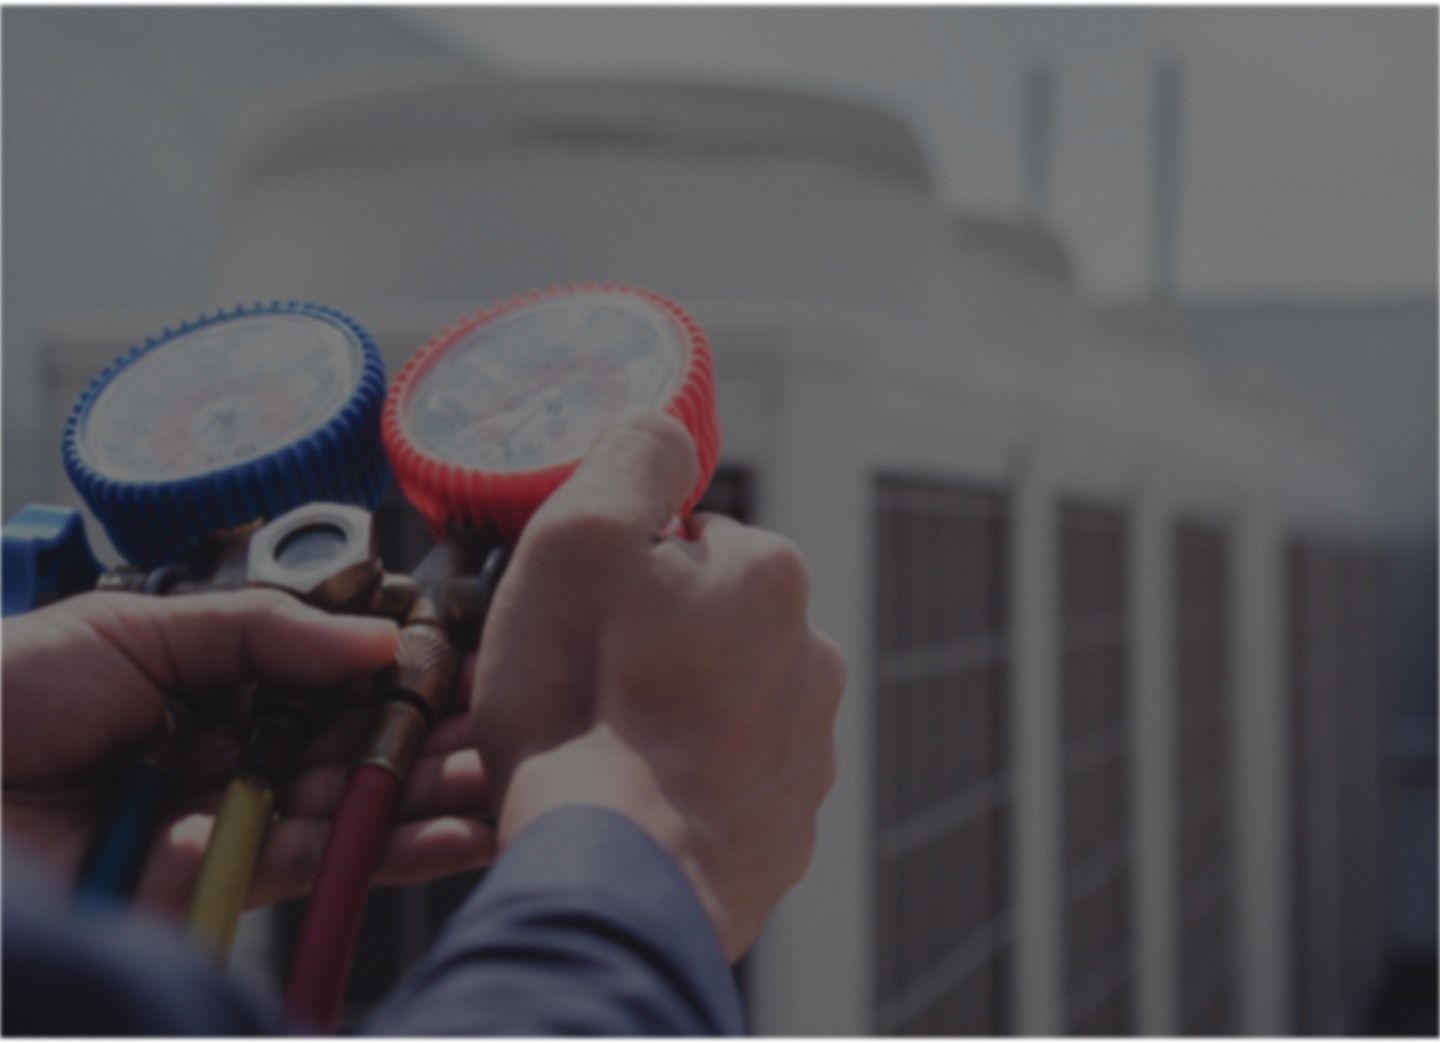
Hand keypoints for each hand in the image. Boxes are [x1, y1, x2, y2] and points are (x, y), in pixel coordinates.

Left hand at [2, 588, 495, 917]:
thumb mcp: (133, 627)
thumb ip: (261, 631)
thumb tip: (378, 640)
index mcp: (208, 677)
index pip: (328, 671)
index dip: (399, 669)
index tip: (469, 661)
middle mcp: (228, 747)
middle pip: (350, 739)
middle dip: (434, 734)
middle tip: (515, 724)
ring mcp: (225, 818)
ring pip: (348, 803)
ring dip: (434, 794)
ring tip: (511, 780)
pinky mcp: (212, 883)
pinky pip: (317, 860)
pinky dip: (389, 849)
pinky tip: (459, 833)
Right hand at [470, 413, 845, 960]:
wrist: (615, 877)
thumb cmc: (586, 703)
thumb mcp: (580, 537)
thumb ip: (634, 457)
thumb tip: (669, 430)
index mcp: (771, 576)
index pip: (688, 542)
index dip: (620, 574)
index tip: (581, 619)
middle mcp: (813, 658)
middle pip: (709, 624)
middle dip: (652, 643)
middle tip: (583, 687)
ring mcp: (806, 754)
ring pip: (721, 705)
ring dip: (671, 715)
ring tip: (603, 753)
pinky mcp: (786, 833)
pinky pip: (727, 785)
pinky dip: (685, 786)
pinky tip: (634, 804)